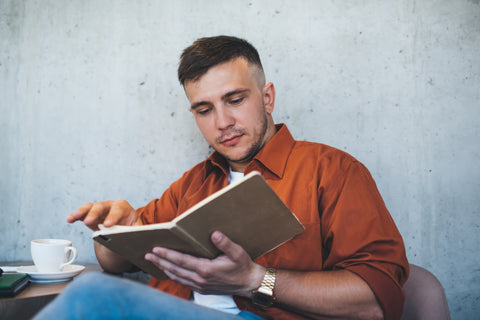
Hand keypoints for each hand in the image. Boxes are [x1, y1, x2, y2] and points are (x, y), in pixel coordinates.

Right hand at [67, 200, 141, 230]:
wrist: (125, 231)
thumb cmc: (131, 231)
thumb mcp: (135, 233)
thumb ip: (133, 235)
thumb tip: (129, 241)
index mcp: (125, 209)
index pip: (119, 209)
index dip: (113, 216)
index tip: (107, 225)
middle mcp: (112, 206)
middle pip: (103, 206)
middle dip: (95, 214)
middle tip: (89, 222)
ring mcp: (101, 209)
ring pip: (91, 207)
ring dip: (83, 212)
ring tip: (75, 217)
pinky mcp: (92, 214)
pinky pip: (83, 213)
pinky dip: (76, 215)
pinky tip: (70, 219)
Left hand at [145, 231, 264, 296]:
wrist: (249, 284)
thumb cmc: (243, 266)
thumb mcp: (237, 253)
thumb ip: (225, 243)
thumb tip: (214, 234)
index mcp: (206, 269)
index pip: (181, 261)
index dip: (167, 255)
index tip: (155, 249)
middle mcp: (200, 279)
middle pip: (175, 269)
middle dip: (160, 262)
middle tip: (146, 255)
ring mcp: (200, 286)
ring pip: (177, 277)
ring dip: (164, 269)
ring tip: (154, 261)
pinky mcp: (202, 290)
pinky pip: (183, 282)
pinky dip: (173, 276)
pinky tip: (169, 270)